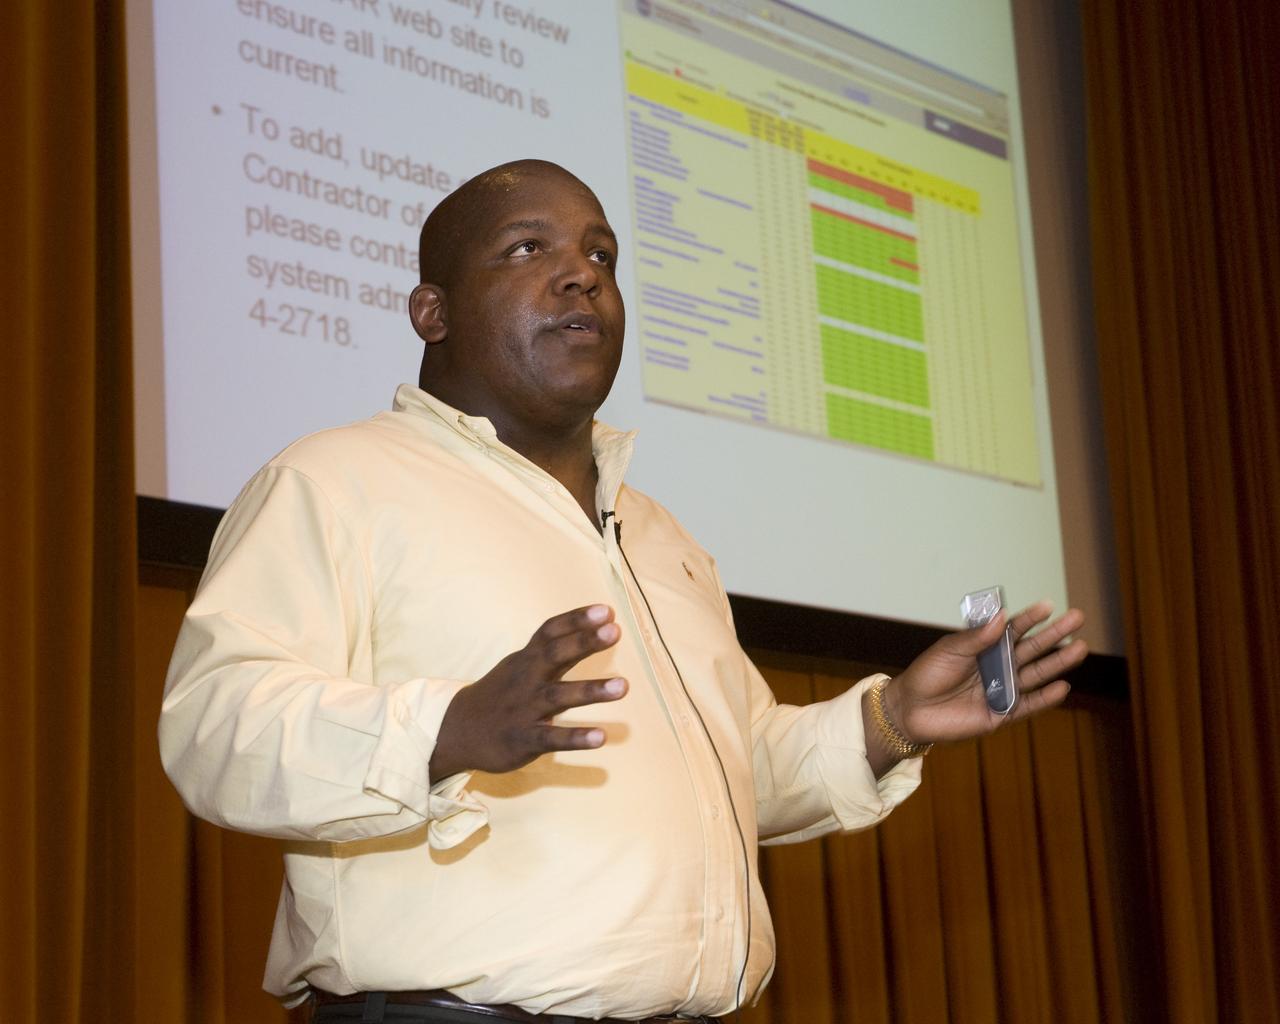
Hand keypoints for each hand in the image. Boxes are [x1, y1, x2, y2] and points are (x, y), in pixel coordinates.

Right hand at [428, 604, 628, 778]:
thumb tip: (595, 625)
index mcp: (526, 659)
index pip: (550, 633)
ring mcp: (524, 710)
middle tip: (614, 632)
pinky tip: (600, 737)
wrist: (457, 730)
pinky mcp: (523, 740)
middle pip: (554, 656)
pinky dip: (576, 737)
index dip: (576, 620)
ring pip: (558, 697)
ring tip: (623, 686)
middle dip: (583, 643)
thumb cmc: (501, 693)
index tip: (605, 610)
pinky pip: (551, 739)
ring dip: (590, 691)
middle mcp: (526, 679)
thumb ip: (553, 649)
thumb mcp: (521, 664)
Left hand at [879, 602, 1086, 755]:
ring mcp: (1002, 690)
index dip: (1031, 618)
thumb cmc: (928, 673)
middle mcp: (999, 666)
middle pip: (1032, 648)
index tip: (1049, 605)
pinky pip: (1027, 705)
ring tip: (1080, 648)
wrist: (911, 708)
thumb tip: (1003, 617)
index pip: (1014, 629)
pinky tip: (1063, 687)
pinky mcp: (1001, 714)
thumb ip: (977, 637)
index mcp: (986, 646)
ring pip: (1036, 674)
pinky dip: (1045, 698)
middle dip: (1054, 634)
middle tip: (1078, 618)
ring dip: (1057, 663)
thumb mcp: (950, 649)